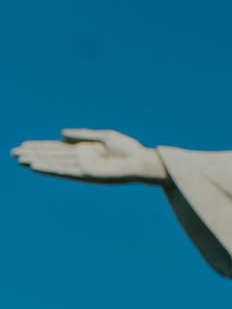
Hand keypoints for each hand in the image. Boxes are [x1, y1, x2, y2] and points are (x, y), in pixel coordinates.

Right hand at [12, 128, 167, 183]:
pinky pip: (64, 171)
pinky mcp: (86, 174)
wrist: (141, 161)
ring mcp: (82, 168)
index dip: (41, 147)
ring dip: (36, 161)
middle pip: (52, 156)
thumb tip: (60, 134)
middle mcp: (81, 160)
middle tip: (13, 153)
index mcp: (84, 150)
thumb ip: (82, 135)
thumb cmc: (128, 150)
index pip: (57, 148)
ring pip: (54, 163)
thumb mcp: (103, 137)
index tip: (24, 145)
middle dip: (34, 154)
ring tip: (19, 159)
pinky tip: (36, 166)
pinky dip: (49, 168)